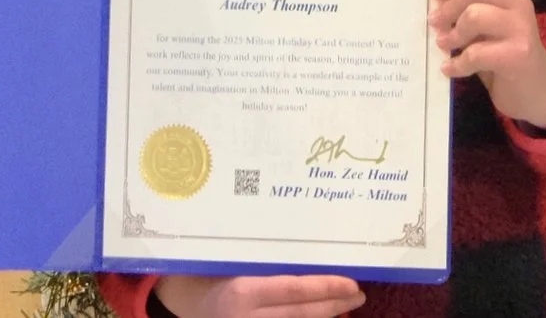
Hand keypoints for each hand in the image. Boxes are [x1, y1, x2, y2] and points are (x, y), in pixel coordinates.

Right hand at [151, 274, 364, 317]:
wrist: (185, 300)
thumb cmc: (208, 268)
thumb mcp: (230, 257)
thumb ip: (260, 256)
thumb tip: (303, 237)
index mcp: (243, 292)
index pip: (295, 291)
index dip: (326, 288)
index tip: (351, 282)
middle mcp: (249, 317)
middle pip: (303, 313)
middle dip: (335, 304)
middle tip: (359, 293)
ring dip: (326, 314)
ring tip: (348, 301)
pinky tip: (323, 313)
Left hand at [428, 0, 545, 130]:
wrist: (535, 88)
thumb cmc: (502, 50)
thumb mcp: (488, 22)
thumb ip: (468, 6)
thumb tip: (434, 3)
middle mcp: (519, 1)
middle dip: (449, 6)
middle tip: (436, 23)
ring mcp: (522, 27)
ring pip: (475, 15)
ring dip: (453, 33)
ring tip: (444, 45)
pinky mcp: (519, 55)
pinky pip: (477, 53)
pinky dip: (457, 64)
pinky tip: (449, 69)